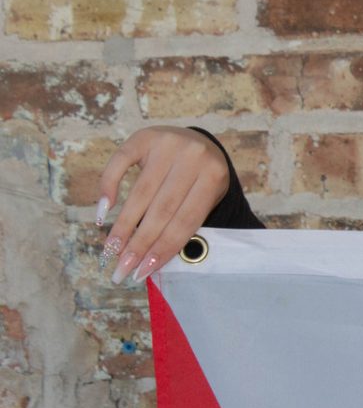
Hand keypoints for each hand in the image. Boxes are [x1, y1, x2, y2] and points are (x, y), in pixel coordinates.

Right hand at [96, 127, 229, 283]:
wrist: (199, 141)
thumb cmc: (200, 178)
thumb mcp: (206, 195)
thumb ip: (185, 219)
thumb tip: (151, 260)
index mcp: (213, 177)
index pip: (185, 221)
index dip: (163, 248)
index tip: (142, 272)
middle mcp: (192, 157)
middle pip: (161, 210)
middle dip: (139, 244)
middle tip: (121, 269)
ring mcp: (168, 144)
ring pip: (141, 193)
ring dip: (123, 226)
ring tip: (111, 251)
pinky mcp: (144, 136)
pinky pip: (120, 162)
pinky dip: (109, 187)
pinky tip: (103, 211)